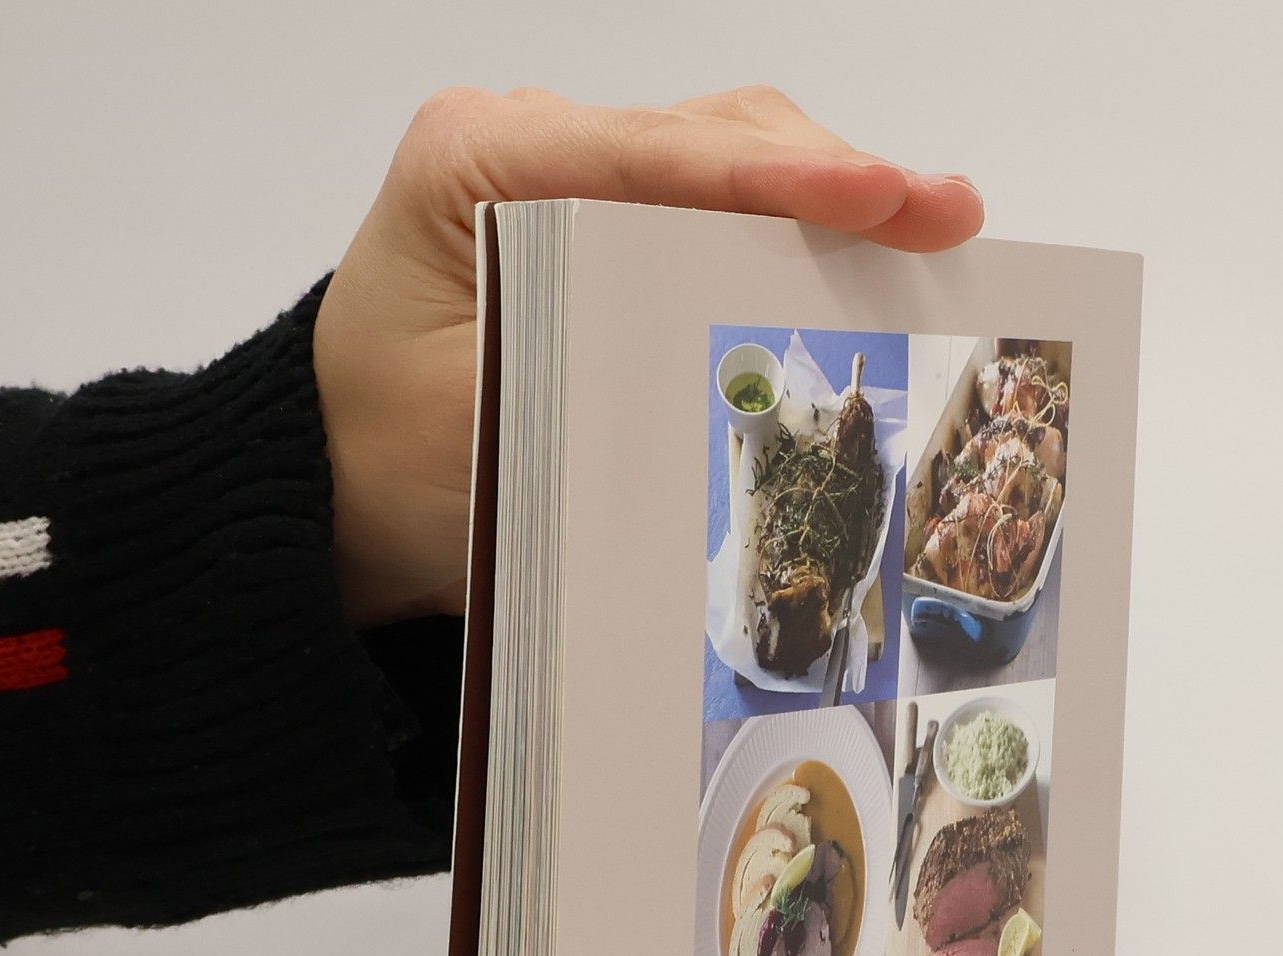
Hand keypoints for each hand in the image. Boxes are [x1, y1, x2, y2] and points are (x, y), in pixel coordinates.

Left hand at [313, 87, 983, 627]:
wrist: (337, 492)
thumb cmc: (389, 468)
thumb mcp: (490, 434)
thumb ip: (600, 384)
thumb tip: (727, 378)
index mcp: (474, 163)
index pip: (652, 154)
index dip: (778, 177)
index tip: (882, 195)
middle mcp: (522, 143)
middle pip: (706, 136)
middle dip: (832, 173)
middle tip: (946, 214)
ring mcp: (563, 173)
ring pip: (720, 154)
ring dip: (824, 193)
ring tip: (929, 225)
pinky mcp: (596, 219)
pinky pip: (706, 203)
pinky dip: (785, 228)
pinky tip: (860, 252)